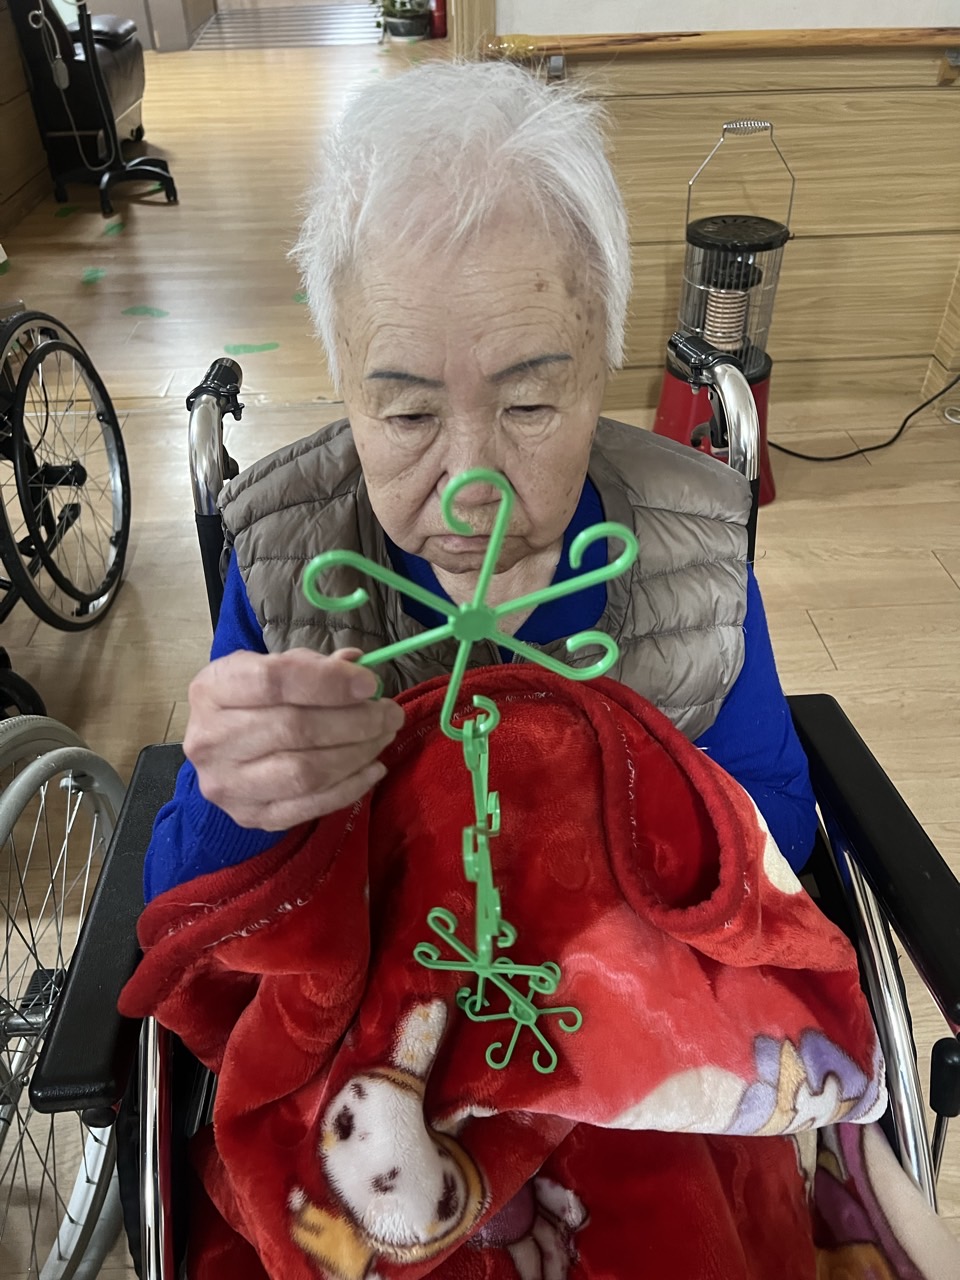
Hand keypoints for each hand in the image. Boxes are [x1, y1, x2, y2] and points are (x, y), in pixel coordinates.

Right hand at [183, 648, 403, 829]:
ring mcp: (228, 785)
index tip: (369, 683)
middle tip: (389, 713)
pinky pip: (310, 806)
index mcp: (212, 690)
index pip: (273, 681)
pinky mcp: (251, 816)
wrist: (217, 748)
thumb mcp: (272, 666)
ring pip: (306, 772)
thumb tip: (359, 667)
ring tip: (384, 735)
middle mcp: (211, 740)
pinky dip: (351, 787)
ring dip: (358, 753)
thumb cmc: (251, 700)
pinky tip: (373, 767)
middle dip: (355, 720)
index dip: (328, 682)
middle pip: (295, 729)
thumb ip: (314, 665)